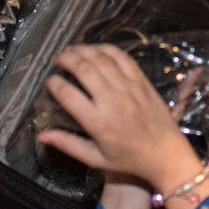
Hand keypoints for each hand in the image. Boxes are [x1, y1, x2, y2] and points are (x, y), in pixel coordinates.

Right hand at [36, 45, 202, 191]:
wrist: (166, 155)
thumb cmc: (129, 160)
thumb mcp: (96, 158)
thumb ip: (68, 144)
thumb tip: (42, 135)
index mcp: (98, 122)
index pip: (67, 94)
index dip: (53, 83)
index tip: (49, 82)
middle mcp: (112, 101)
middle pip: (83, 69)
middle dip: (65, 59)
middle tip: (56, 59)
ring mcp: (129, 88)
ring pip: (101, 58)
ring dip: (83, 50)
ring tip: (71, 50)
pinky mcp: (142, 81)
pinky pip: (122, 57)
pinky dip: (106, 48)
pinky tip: (95, 49)